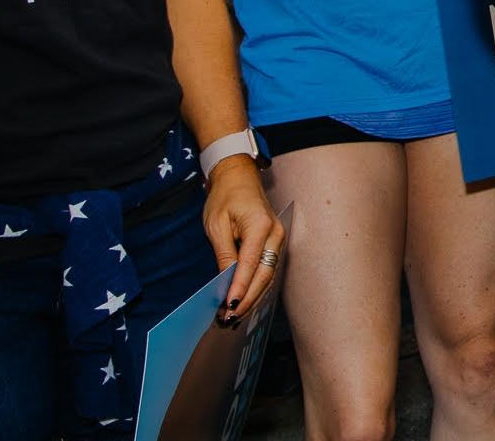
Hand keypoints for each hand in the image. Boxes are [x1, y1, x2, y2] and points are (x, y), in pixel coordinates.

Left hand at [202, 156, 281, 319]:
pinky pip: (267, 269)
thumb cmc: (225, 197)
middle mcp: (275, 234)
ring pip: (268, 275)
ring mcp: (278, 239)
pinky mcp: (274, 243)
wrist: (238, 177)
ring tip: (235, 314)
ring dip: (252, 296)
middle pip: (264, 275)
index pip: (250, 264)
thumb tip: (225, 281)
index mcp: (260, 226)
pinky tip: (244, 298)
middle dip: (248, 298)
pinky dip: (256, 286)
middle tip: (229, 318)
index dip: (240, 288)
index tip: (229, 307)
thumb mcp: (217, 224)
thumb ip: (224, 254)